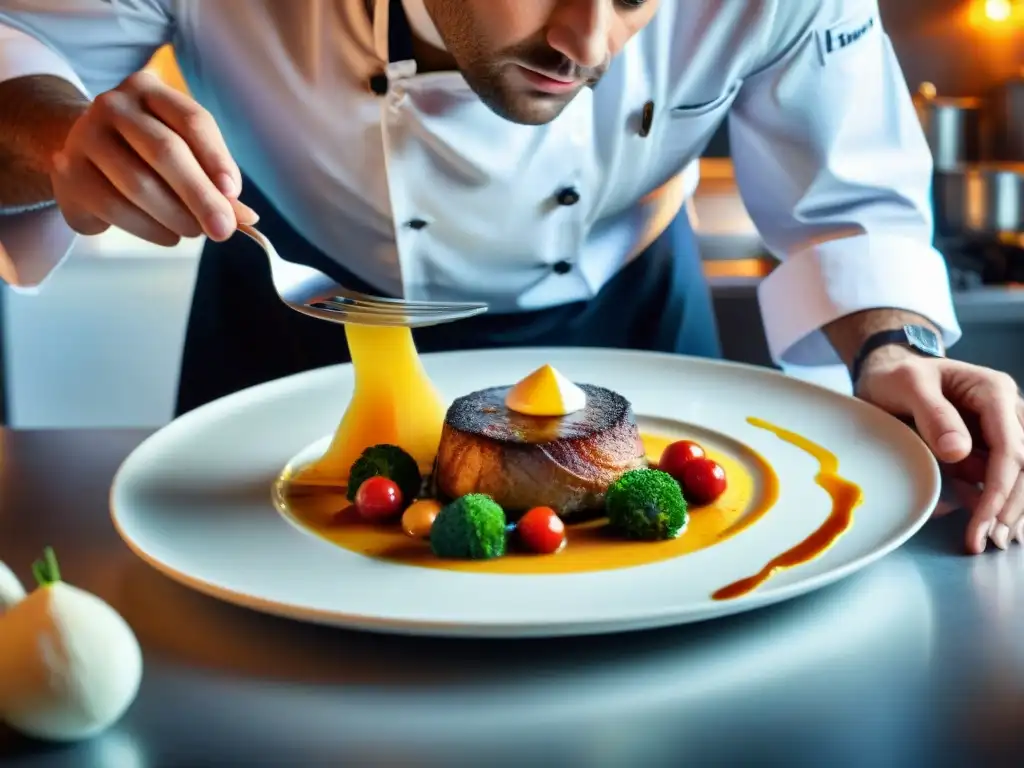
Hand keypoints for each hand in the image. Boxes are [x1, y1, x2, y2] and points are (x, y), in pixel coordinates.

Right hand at [49, 70, 257, 245]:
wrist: (83, 156)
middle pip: (165, 151)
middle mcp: (114, 105)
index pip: (192, 120)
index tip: (234, 194)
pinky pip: (115, 208)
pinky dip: (150, 229)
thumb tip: (247, 217)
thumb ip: (214, 180)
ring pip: (139, 184)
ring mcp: (85, 136)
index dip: (216, 159)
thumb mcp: (184, 154)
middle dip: (200, 196)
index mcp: (150, 91)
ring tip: (195, 232)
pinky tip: (168, 235)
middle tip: (224, 229)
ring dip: (176, 217)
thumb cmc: (146, 154)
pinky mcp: (69, 172)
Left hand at [855, 347, 1023, 553]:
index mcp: (994, 392)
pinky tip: (985, 527)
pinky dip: (995, 503)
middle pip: (1023, 466)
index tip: (986, 518)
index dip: (1001, 486)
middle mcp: (1006, 413)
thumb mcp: (907, 385)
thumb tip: (959, 451)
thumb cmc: (896, 375)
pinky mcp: (984, 449)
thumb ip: (933, 413)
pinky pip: (997, 478)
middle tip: (989, 541)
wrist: (886, 372)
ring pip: (1018, 476)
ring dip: (1009, 510)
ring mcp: (998, 432)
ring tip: (989, 540)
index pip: (1011, 446)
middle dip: (1009, 506)